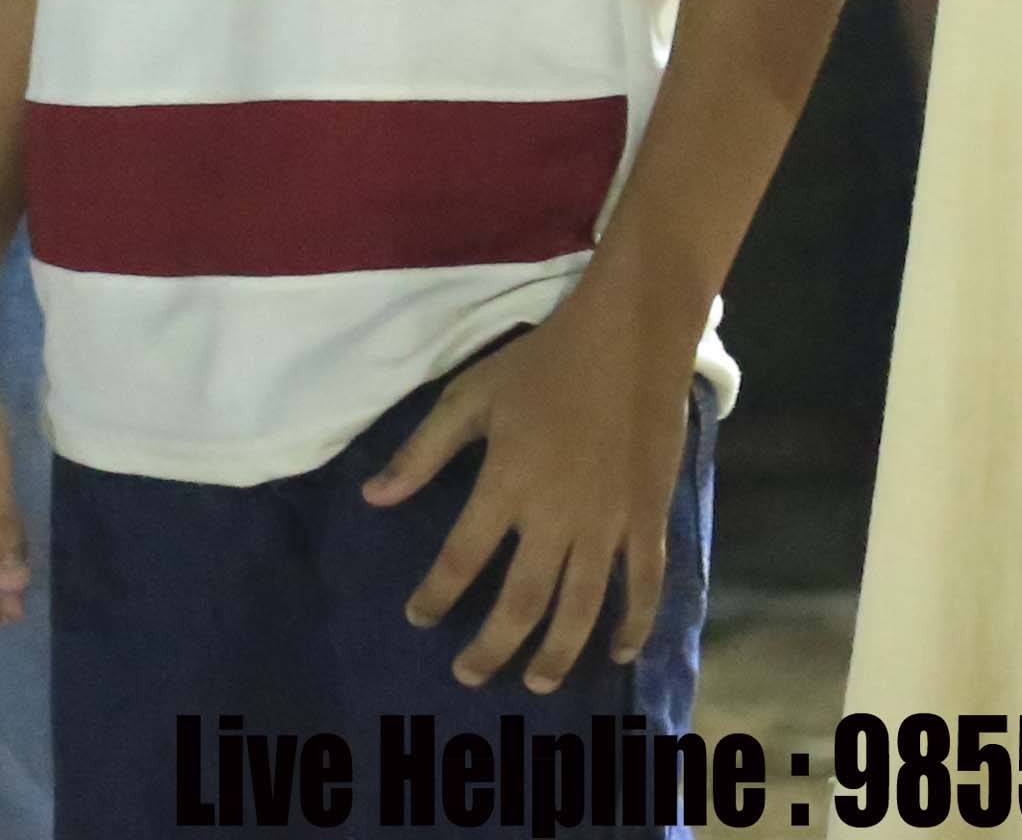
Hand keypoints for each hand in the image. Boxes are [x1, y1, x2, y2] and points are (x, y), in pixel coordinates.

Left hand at [362, 295, 696, 696]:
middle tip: (469, 675)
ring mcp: (608, 522)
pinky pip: (645, 584)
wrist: (627, 339)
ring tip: (537, 682)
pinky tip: (621, 651)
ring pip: (582, 606)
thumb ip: (422, 451)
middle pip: (522, 601)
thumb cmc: (542, 364)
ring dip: (558, 651)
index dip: (437, 595)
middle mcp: (556, 516)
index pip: (462, 558)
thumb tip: (373, 498)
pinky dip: (635, 623)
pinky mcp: (648, 518)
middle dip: (493, 646)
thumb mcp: (470, 396)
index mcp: (506, 484)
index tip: (418, 619)